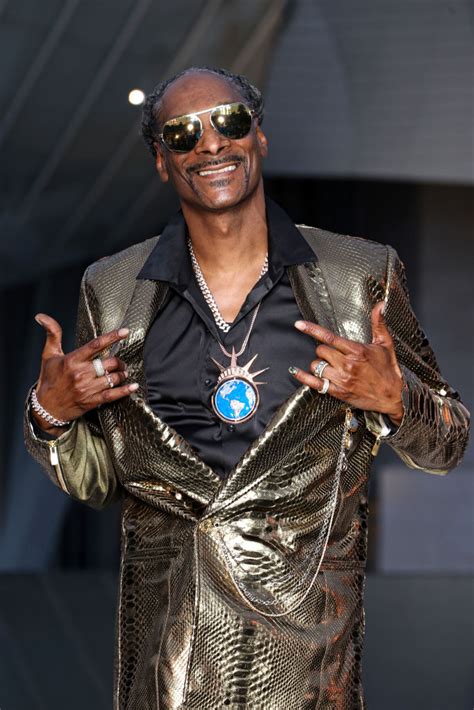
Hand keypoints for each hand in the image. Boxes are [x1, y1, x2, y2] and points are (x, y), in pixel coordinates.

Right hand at [32, 313, 137, 433]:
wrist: (45, 407)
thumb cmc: (48, 379)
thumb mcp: (49, 355)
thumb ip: (52, 334)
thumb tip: (41, 316)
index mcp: (72, 360)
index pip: (96, 345)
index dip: (112, 337)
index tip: (125, 331)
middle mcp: (81, 374)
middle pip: (109, 363)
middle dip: (119, 361)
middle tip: (119, 362)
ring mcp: (87, 388)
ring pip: (113, 378)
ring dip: (122, 374)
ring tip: (122, 373)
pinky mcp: (91, 401)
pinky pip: (113, 395)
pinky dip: (125, 391)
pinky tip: (133, 386)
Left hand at [289, 302, 403, 424]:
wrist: (393, 396)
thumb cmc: (389, 370)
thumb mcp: (385, 344)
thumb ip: (378, 323)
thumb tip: (380, 305)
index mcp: (357, 351)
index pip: (329, 337)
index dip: (311, 330)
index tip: (299, 324)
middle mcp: (347, 364)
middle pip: (321, 351)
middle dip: (324, 351)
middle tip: (334, 354)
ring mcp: (342, 379)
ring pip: (316, 366)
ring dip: (319, 364)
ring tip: (330, 366)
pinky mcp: (338, 392)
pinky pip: (315, 383)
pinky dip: (303, 377)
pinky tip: (295, 371)